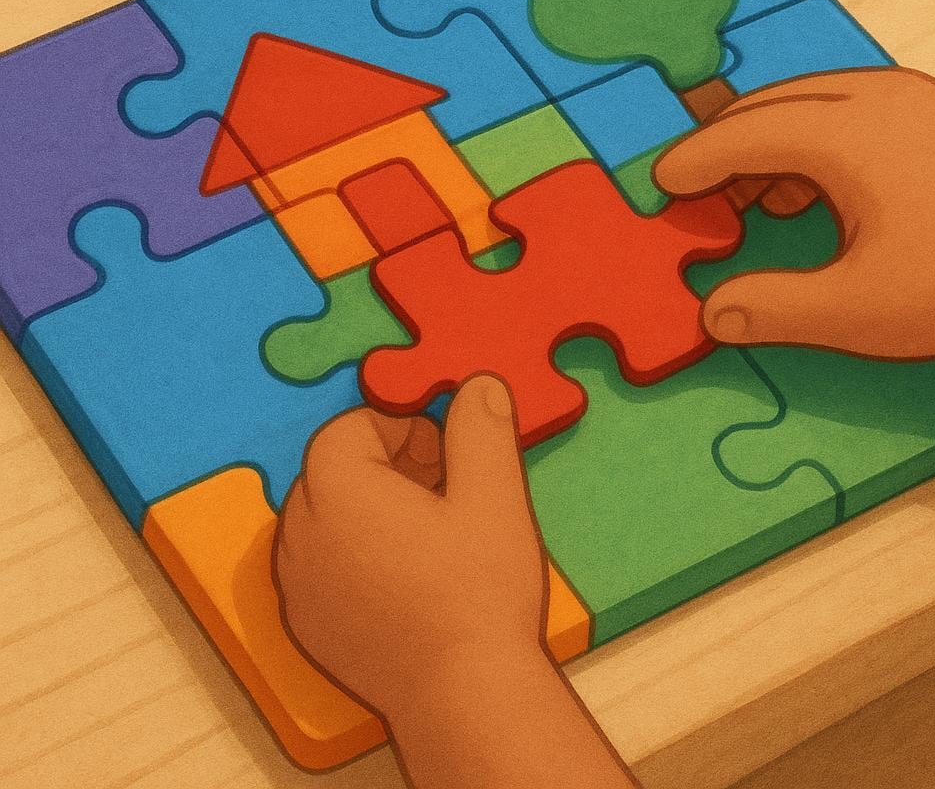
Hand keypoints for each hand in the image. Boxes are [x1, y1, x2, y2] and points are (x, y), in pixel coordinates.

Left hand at [273, 375, 545, 716]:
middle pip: (334, 467)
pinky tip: (403, 577)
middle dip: (386, 466)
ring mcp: (298, 582)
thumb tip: (477, 385)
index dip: (404, 432)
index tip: (445, 459)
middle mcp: (301, 531)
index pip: (352, 427)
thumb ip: (480, 430)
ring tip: (425, 535)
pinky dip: (353, 553)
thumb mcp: (492, 496)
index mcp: (337, 490)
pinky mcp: (306, 621)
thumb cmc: (478, 592)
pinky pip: (320, 561)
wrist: (464, 694)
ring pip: (326, 514)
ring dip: (369, 508)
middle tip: (441, 493)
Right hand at [655, 67, 934, 381]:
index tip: (661, 181)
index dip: (696, 158)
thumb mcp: (856, 310)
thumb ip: (773, 307)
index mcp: (853, 133)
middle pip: (772, 104)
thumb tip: (712, 315)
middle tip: (693, 191)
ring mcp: (911, 98)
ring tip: (748, 198)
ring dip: (766, 143)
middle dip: (725, 146)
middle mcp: (879, 97)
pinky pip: (845, 108)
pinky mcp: (931, 112)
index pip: (748, 132)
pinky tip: (806, 193)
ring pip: (808, 100)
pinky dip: (807, 142)